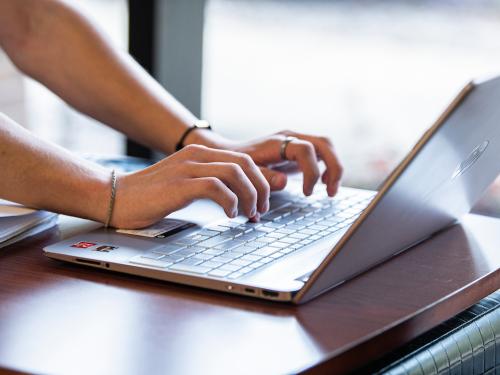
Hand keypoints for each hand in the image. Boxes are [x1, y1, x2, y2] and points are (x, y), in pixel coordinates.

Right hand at [111, 145, 269, 228]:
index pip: (243, 160)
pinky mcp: (180, 184)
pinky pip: (216, 187)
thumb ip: (208, 183)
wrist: (114, 197)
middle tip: (261, 210)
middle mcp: (196, 155)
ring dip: (249, 196)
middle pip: (245, 164)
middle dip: (260, 188)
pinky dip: (230, 201)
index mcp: (200, 154)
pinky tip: (230, 214)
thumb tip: (236, 197)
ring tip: (249, 215)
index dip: (259, 181)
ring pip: (235, 173)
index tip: (261, 202)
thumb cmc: (149, 197)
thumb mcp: (184, 183)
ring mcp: (187, 168)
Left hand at [187, 130, 342, 196]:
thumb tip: (284, 182)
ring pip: (326, 146)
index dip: (311, 172)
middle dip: (334, 167)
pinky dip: (327, 167)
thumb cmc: (236, 164)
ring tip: (330, 190)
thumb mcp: (245, 172)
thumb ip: (263, 177)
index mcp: (278, 142)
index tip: (307, 192)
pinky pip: (320, 153)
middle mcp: (290, 137)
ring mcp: (296, 141)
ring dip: (334, 166)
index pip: (306, 150)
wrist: (229, 154)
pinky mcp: (298, 150)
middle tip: (331, 191)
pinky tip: (323, 184)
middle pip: (324, 143)